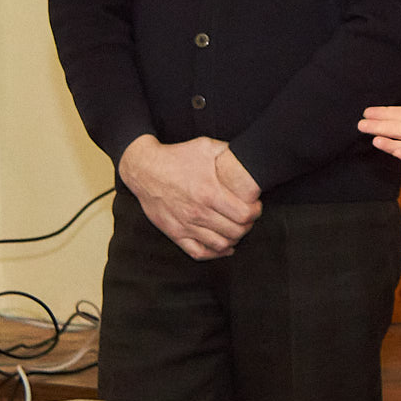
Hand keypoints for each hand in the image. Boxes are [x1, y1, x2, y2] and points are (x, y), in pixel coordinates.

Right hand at [119, 134, 261, 258]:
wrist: (144, 169)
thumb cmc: (176, 157)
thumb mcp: (205, 146)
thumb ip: (228, 151)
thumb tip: (248, 156)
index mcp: (209, 192)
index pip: (243, 214)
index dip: (255, 212)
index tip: (256, 207)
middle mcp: (198, 213)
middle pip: (235, 231)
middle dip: (247, 225)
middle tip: (248, 218)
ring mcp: (186, 226)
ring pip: (220, 245)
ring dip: (234, 239)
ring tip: (237, 229)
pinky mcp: (175, 233)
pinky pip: (198, 253)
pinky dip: (215, 254)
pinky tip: (224, 247)